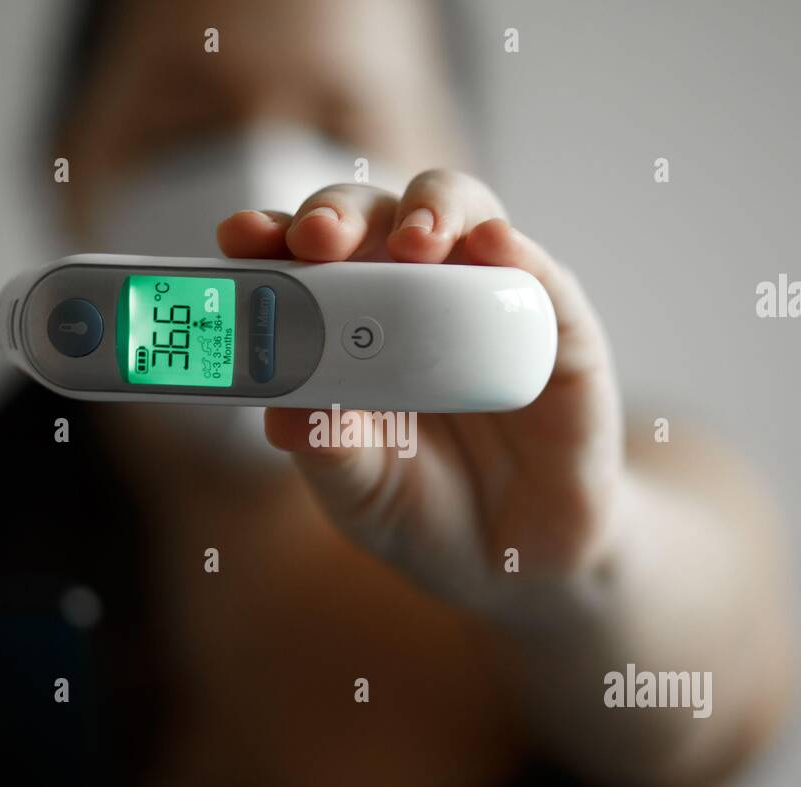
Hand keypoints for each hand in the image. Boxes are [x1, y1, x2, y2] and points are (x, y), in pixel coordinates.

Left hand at [217, 170, 623, 616]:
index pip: (304, 256)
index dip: (271, 234)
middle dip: (342, 214)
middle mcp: (417, 294)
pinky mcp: (560, 329)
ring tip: (412, 242)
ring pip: (463, 214)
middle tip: (321, 239)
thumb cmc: (424, 511)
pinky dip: (517, 251)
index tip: (241, 238)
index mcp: (349, 325)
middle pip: (376, 217)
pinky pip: (541, 276)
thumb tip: (282, 412)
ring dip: (431, 209)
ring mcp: (488, 301)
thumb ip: (328, 450)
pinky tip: (493, 246)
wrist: (514, 562)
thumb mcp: (361, 491)